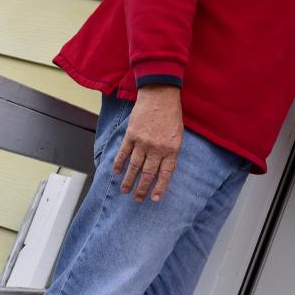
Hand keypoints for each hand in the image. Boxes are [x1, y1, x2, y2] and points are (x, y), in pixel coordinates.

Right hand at [112, 85, 183, 202]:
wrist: (160, 95)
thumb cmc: (171, 114)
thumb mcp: (178, 134)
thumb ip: (170, 151)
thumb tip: (163, 168)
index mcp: (172, 149)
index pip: (165, 173)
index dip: (160, 187)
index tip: (155, 199)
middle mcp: (157, 148)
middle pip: (148, 173)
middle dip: (142, 189)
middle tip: (137, 200)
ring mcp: (143, 142)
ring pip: (134, 166)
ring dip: (128, 180)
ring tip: (125, 191)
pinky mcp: (131, 135)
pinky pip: (123, 153)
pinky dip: (119, 164)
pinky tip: (116, 173)